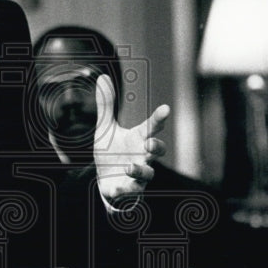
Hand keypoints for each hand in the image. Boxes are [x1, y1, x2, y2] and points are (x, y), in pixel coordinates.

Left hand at [92, 74, 169, 205]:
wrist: (106, 181)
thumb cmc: (111, 153)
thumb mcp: (105, 129)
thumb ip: (106, 105)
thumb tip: (103, 77)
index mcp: (138, 139)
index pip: (152, 126)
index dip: (159, 118)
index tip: (165, 108)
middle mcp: (142, 156)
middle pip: (156, 150)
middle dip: (156, 146)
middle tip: (150, 143)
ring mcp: (138, 175)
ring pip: (148, 174)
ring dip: (140, 170)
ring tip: (129, 167)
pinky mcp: (130, 190)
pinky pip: (131, 191)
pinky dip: (124, 189)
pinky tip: (116, 186)